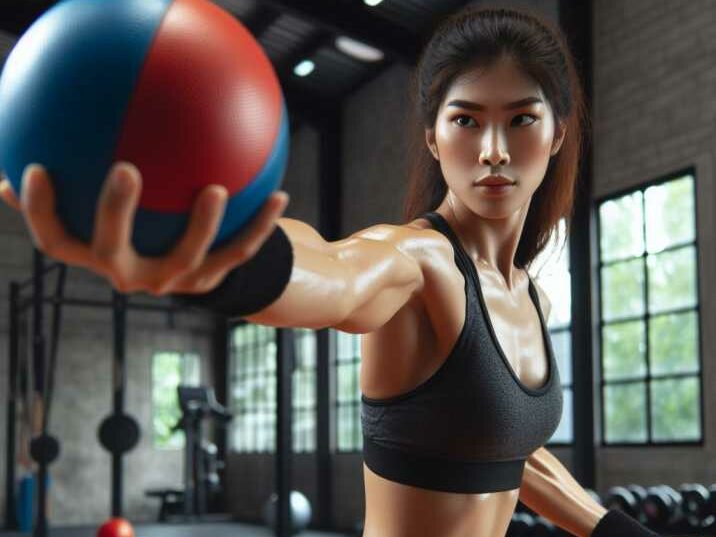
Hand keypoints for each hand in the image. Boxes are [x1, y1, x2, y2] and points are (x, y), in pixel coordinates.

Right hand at [0, 162, 288, 295]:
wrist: (194, 272)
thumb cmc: (143, 225)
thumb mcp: (113, 206)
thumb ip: (85, 176)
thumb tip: (48, 125)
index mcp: (97, 254)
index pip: (55, 240)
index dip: (39, 211)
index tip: (35, 169)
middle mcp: (129, 273)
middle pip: (111, 249)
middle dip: (115, 211)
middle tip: (124, 169)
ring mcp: (172, 279)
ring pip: (185, 255)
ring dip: (202, 224)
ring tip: (216, 189)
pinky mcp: (211, 279)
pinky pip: (240, 250)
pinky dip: (261, 224)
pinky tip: (280, 195)